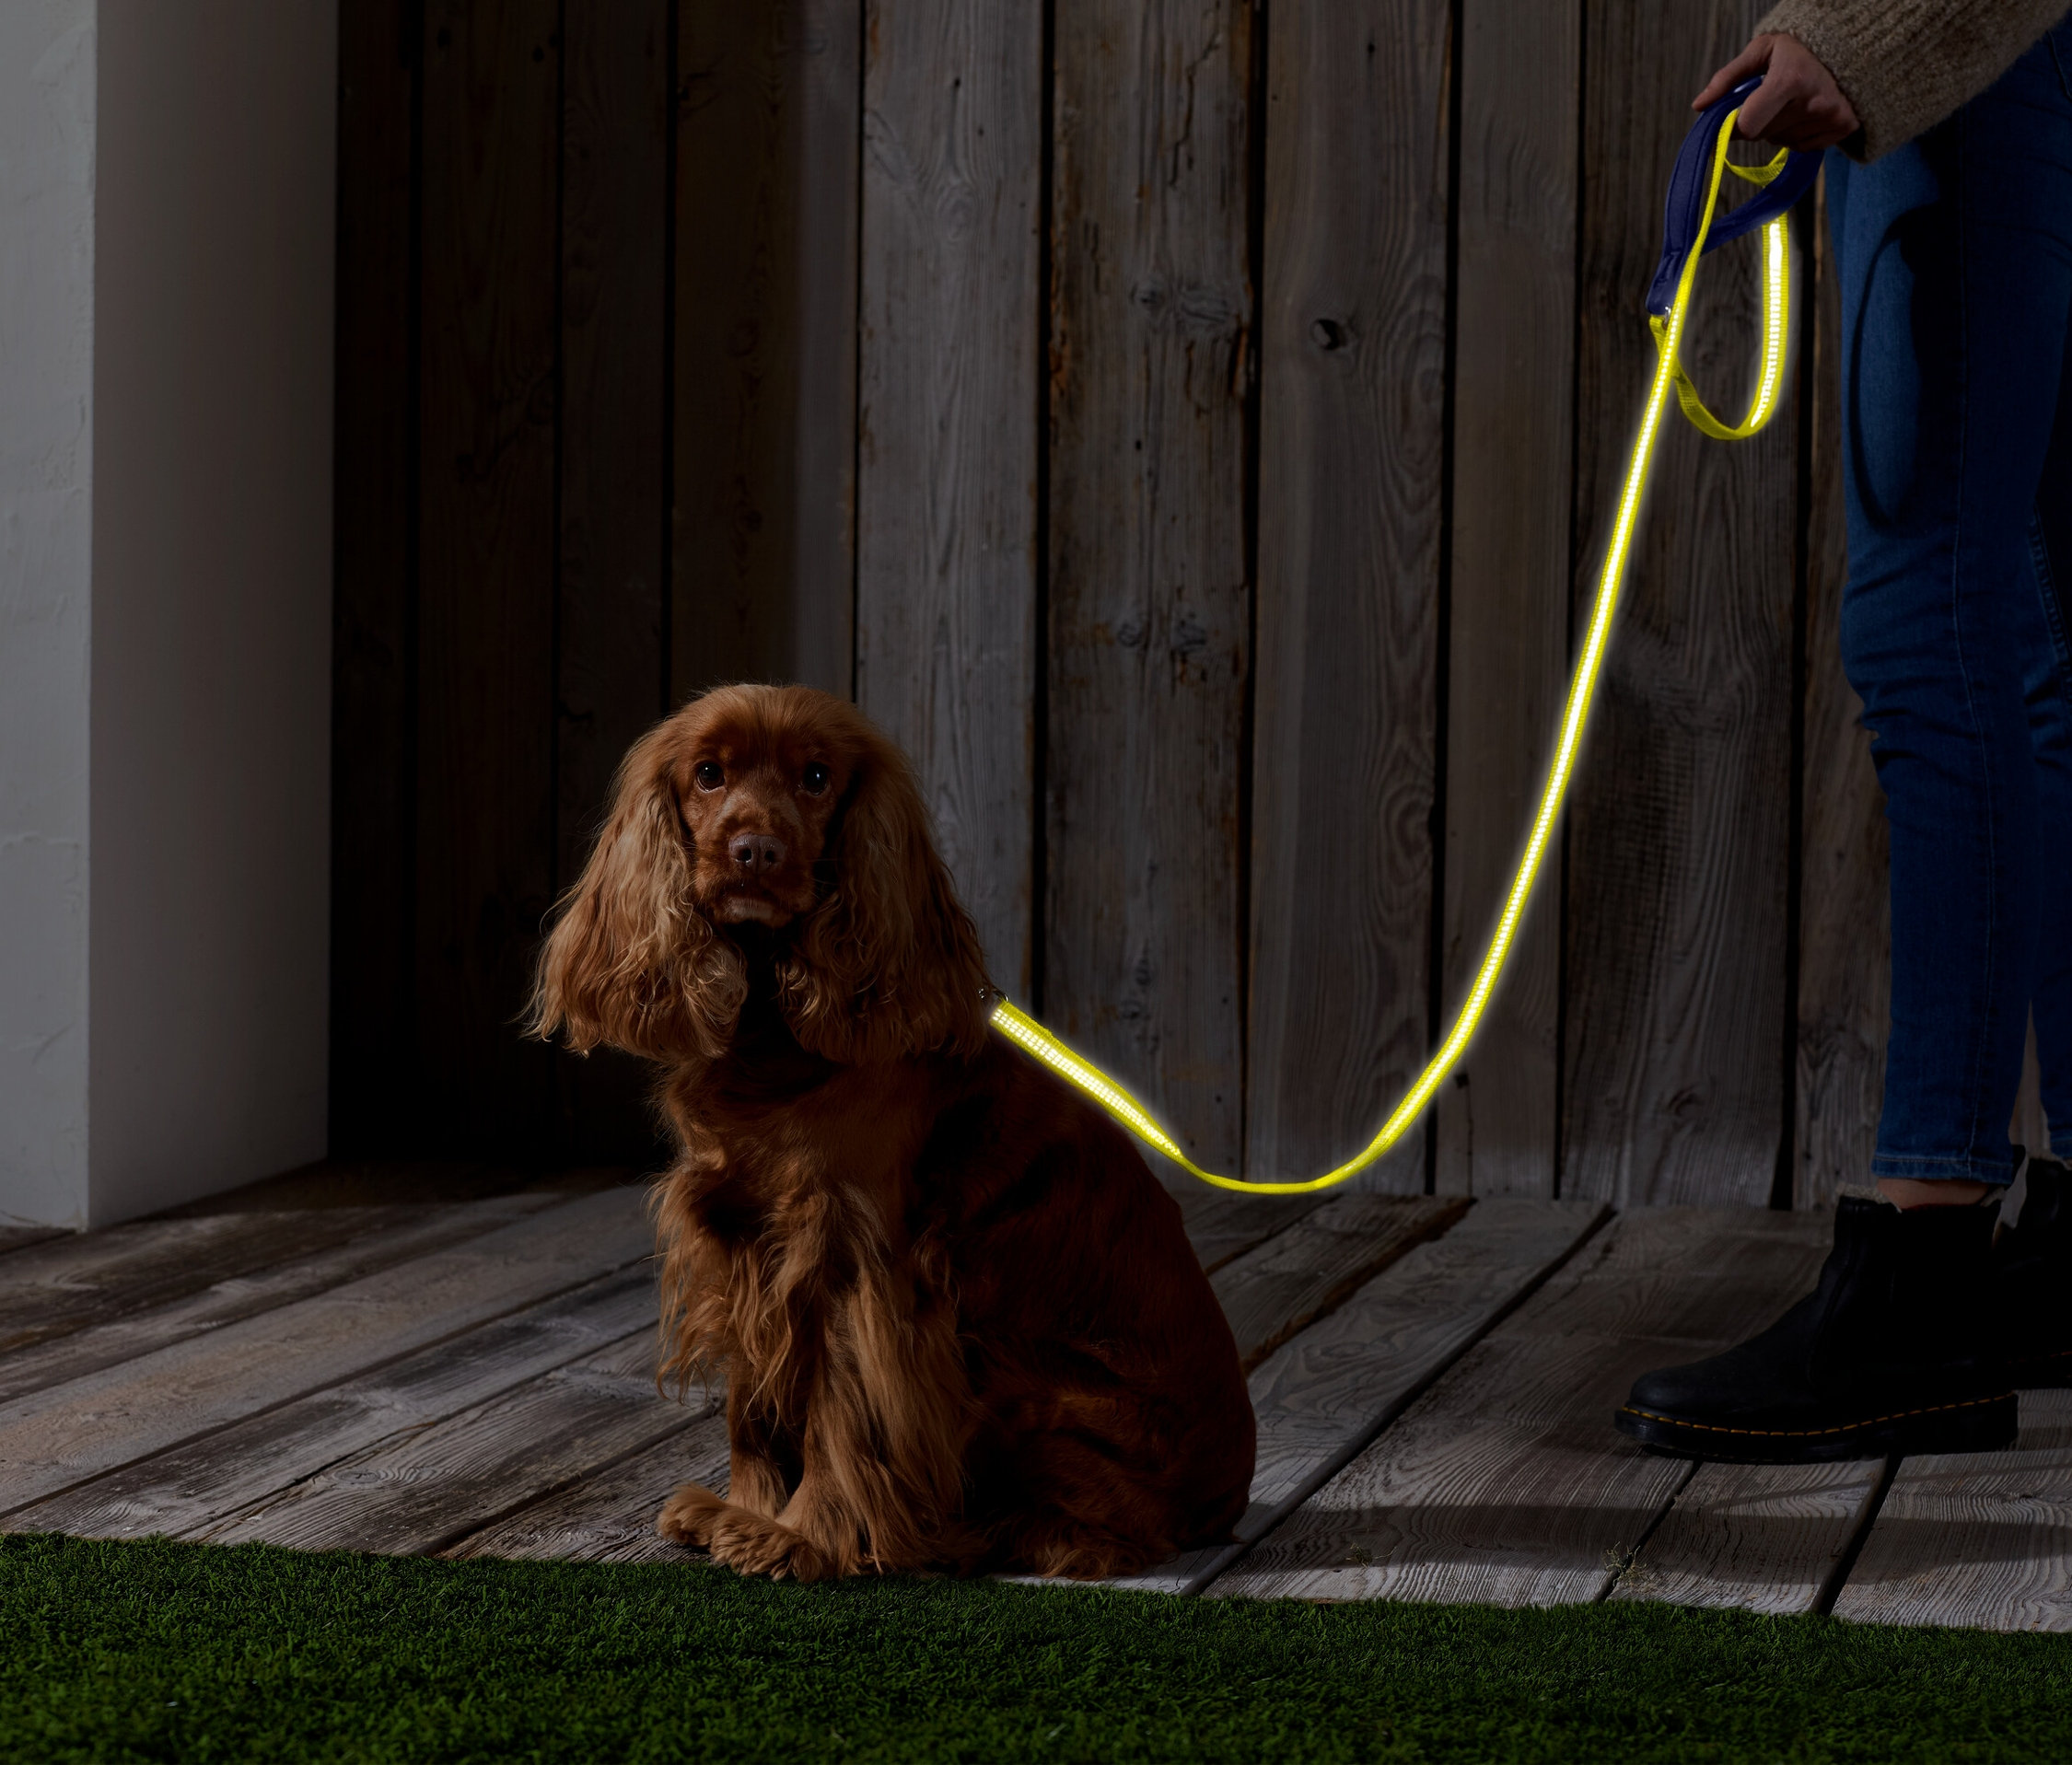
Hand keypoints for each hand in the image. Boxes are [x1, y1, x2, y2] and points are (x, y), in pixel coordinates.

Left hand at [1693, 33, 1859, 151]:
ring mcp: (1832, 116)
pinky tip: (1806, 112)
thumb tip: (1698, 106)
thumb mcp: (1760, 51)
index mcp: (1790, 80)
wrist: (1849, 45)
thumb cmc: (1796, 48)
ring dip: (1778, 128)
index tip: (1734, 115)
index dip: (1735, 125)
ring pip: (1782, 142)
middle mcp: (1814, 101)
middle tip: (1770, 99)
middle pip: (1763, 136)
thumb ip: (1726, 78)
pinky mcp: (1844, 126)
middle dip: (1757, 122)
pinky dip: (1798, 134)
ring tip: (1792, 101)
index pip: (1748, 126)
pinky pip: (1804, 147)